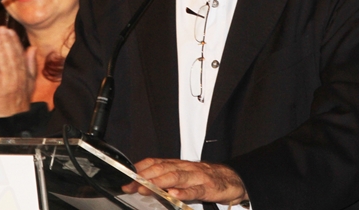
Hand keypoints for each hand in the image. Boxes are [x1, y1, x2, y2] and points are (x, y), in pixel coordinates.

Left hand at [0, 27, 35, 117]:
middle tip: (0, 29)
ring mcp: (8, 83)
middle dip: (6, 42)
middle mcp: (17, 76)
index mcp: (24, 73)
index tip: (9, 31)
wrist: (13, 119)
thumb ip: (30, 65)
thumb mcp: (29, 82)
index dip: (14, 41)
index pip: (19, 54)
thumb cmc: (19, 100)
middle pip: (12, 56)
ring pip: (4, 63)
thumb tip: (32, 48)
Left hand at [123, 158, 246, 204]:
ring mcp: (196, 177)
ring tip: (146, 189)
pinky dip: (183, 193)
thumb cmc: (205, 178)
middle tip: (131, 185)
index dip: (140, 168)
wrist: (232, 178)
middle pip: (162, 169)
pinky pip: (194, 190)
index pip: (155, 162)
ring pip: (176, 177)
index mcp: (177, 165)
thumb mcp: (184, 176)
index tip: (126, 177)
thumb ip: (166, 178)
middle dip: (145, 177)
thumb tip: (145, 184)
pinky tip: (173, 195)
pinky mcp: (207, 188)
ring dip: (158, 183)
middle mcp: (185, 168)